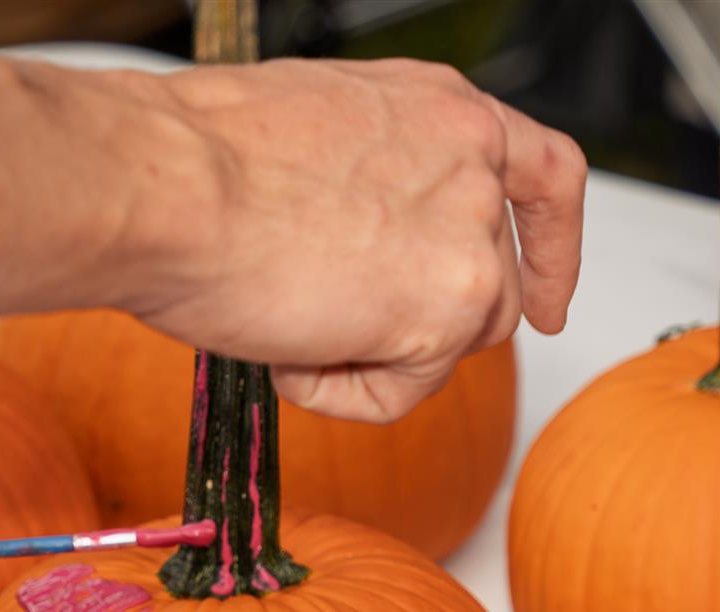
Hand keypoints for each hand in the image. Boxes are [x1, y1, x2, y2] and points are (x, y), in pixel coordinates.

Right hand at [141, 58, 585, 422]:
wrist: (164, 186)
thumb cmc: (197, 156)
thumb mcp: (316, 135)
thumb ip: (377, 182)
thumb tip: (369, 246)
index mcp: (445, 109)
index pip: (547, 175)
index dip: (555, 247)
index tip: (550, 300)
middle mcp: (474, 167)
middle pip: (496, 288)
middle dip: (428, 329)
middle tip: (336, 332)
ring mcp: (470, 241)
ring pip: (452, 347)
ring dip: (370, 356)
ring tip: (285, 314)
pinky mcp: (445, 314)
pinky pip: (402, 394)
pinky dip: (336, 391)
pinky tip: (284, 342)